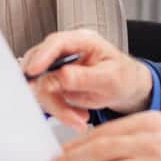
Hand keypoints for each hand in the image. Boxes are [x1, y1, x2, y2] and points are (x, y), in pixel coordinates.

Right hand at [22, 29, 152, 129]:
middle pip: (42, 66)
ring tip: (80, 119)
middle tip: (65, 112)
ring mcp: (59, 68)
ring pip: (42, 87)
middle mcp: (67, 51)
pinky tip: (79, 116)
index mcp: (82, 40)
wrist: (127, 89)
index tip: (32, 72)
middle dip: (51, 93)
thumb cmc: (123, 77)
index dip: (42, 56)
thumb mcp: (110, 78)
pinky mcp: (56, 84)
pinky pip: (48, 99)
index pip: (56, 43)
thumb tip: (61, 76)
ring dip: (58, 107)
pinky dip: (61, 111)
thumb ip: (85, 77)